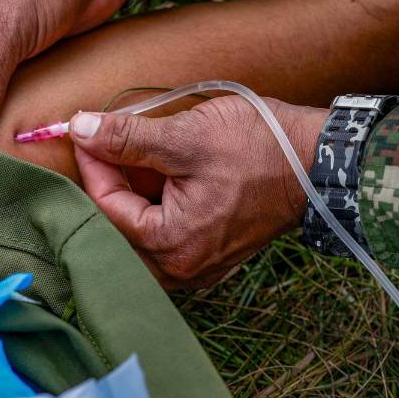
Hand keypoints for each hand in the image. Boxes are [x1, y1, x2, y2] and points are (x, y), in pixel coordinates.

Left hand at [68, 94, 327, 288]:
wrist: (319, 161)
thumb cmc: (258, 148)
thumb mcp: (185, 135)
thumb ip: (126, 137)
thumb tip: (78, 127)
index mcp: (172, 247)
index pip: (105, 208)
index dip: (92, 164)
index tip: (85, 129)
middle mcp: (181, 270)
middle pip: (117, 227)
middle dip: (107, 182)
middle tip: (104, 141)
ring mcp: (197, 266)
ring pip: (138, 231)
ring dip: (129, 192)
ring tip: (132, 153)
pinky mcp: (210, 254)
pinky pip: (164, 233)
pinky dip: (153, 203)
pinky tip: (157, 173)